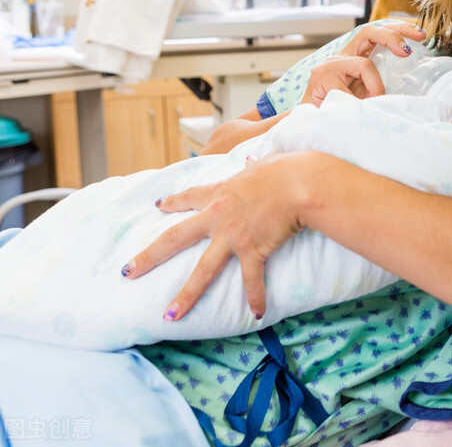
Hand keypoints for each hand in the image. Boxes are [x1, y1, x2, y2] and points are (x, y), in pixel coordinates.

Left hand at [123, 152, 308, 320]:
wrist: (299, 183)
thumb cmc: (286, 169)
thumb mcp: (265, 162)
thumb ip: (256, 165)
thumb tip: (256, 160)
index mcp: (221, 192)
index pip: (190, 196)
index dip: (173, 201)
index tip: (158, 205)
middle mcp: (218, 216)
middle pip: (175, 238)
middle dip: (149, 257)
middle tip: (127, 272)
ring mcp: (233, 236)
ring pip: (203, 271)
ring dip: (185, 295)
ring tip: (170, 315)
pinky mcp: (253, 249)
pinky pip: (251, 279)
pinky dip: (256, 298)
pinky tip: (256, 314)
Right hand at [301, 23, 426, 105]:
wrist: (311, 127)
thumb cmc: (343, 112)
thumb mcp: (367, 96)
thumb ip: (381, 88)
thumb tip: (412, 90)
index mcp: (355, 56)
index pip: (378, 34)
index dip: (400, 30)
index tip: (422, 36)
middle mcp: (342, 55)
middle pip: (369, 31)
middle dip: (392, 36)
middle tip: (407, 51)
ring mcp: (330, 64)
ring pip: (365, 64)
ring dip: (376, 87)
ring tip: (373, 103)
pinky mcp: (321, 77)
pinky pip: (349, 88)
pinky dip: (357, 102)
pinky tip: (355, 110)